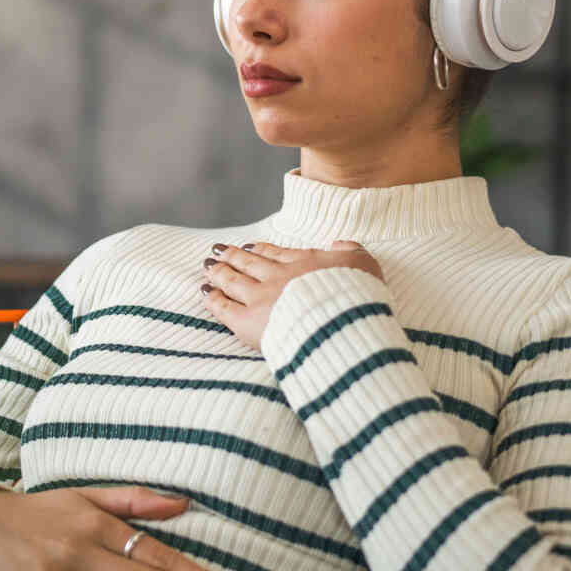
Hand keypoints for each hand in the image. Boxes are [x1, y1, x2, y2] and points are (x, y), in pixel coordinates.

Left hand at [199, 239, 385, 351]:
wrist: (342, 325)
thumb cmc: (358, 298)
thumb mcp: (364, 266)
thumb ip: (351, 251)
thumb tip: (341, 244)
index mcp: (305, 264)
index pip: (276, 254)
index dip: (260, 250)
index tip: (248, 246)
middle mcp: (279, 277)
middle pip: (249, 263)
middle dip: (232, 256)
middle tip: (218, 250)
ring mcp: (261, 298)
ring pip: (233, 281)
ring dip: (219, 272)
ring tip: (208, 266)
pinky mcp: (249, 322)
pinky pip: (224, 308)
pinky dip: (213, 299)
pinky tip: (205, 292)